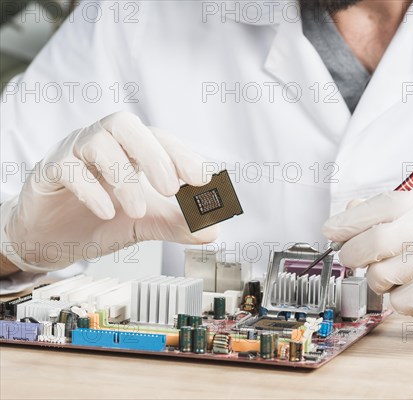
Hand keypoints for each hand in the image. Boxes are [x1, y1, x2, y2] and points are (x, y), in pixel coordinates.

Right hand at [1, 112, 216, 271]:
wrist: (53, 239)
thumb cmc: (102, 219)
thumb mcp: (147, 223)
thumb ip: (178, 223)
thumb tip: (212, 230)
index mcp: (132, 148)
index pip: (160, 138)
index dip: (182, 155)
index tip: (203, 180)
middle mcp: (104, 141)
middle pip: (127, 125)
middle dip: (154, 155)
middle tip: (170, 189)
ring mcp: (74, 151)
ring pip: (98, 143)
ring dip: (124, 178)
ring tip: (137, 211)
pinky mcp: (49, 170)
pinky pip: (67, 167)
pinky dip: (90, 189)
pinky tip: (107, 212)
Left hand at [322, 191, 412, 332]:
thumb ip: (393, 214)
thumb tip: (348, 213)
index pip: (386, 204)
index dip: (351, 218)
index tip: (330, 229)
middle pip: (377, 241)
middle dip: (353, 253)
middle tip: (352, 259)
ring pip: (382, 275)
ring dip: (379, 280)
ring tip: (398, 277)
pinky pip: (399, 302)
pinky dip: (400, 301)